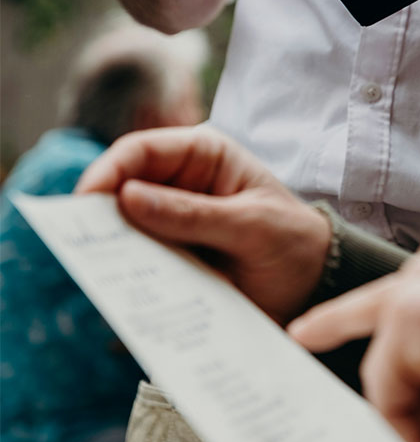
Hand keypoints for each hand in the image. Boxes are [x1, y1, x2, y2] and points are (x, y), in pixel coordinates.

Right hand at [76, 126, 329, 323]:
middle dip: (101, 214)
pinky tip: (123, 291)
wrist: (316, 285)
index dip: (109, 171)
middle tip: (81, 242)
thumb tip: (127, 198)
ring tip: (100, 271)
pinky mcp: (173, 257)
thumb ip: (194, 214)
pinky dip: (129, 274)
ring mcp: (174, 223)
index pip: (141, 150)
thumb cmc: (294, 241)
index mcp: (204, 156)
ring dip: (113, 248)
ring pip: (126, 229)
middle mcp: (182, 184)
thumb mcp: (251, 225)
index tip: (86, 201)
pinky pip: (140, 262)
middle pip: (123, 189)